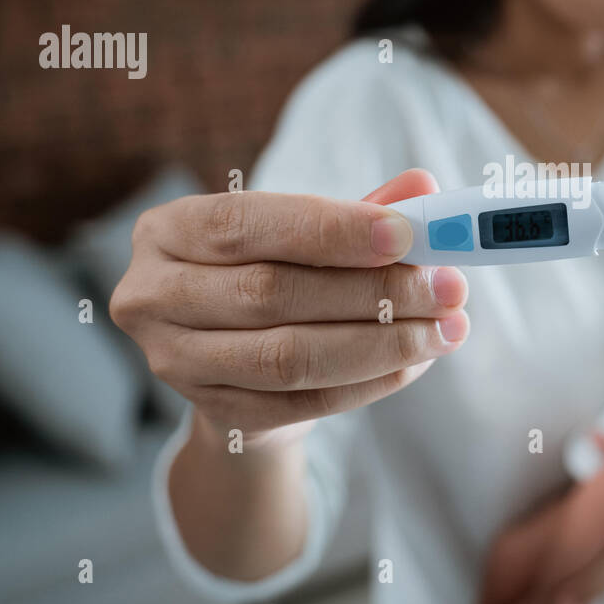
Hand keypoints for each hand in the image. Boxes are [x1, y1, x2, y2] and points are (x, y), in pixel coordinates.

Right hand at [110, 169, 468, 450]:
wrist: (237, 367)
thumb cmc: (273, 275)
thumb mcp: (303, 235)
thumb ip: (359, 211)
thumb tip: (424, 188)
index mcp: (169, 231)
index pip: (246, 225)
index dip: (329, 230)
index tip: (407, 234)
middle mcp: (154, 296)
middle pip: (272, 293)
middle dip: (373, 290)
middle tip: (449, 287)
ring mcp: (176, 363)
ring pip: (290, 356)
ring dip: (382, 343)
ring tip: (446, 329)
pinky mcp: (217, 415)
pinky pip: (305, 402)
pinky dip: (369, 382)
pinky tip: (415, 362)